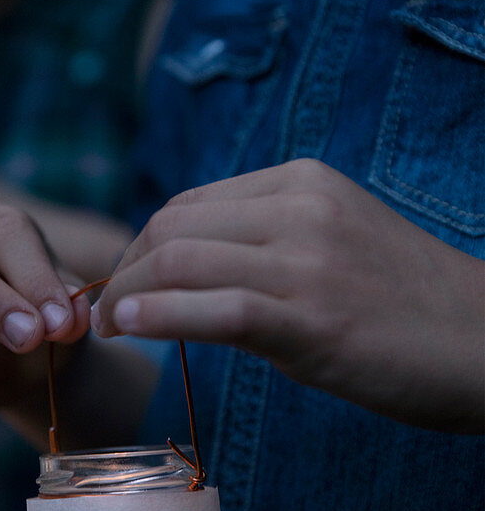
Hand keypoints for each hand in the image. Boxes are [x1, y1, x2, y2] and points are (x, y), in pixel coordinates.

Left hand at [91, 159, 484, 431]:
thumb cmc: (405, 301)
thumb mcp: (334, 241)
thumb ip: (267, 239)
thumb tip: (188, 268)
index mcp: (303, 181)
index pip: (190, 203)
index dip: (142, 245)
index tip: (125, 283)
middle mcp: (299, 208)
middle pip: (172, 226)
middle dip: (123, 270)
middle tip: (105, 311)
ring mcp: (306, 260)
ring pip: (180, 261)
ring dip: (125, 296)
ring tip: (109, 327)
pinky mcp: (311, 318)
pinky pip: (212, 308)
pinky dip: (156, 317)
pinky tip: (128, 329)